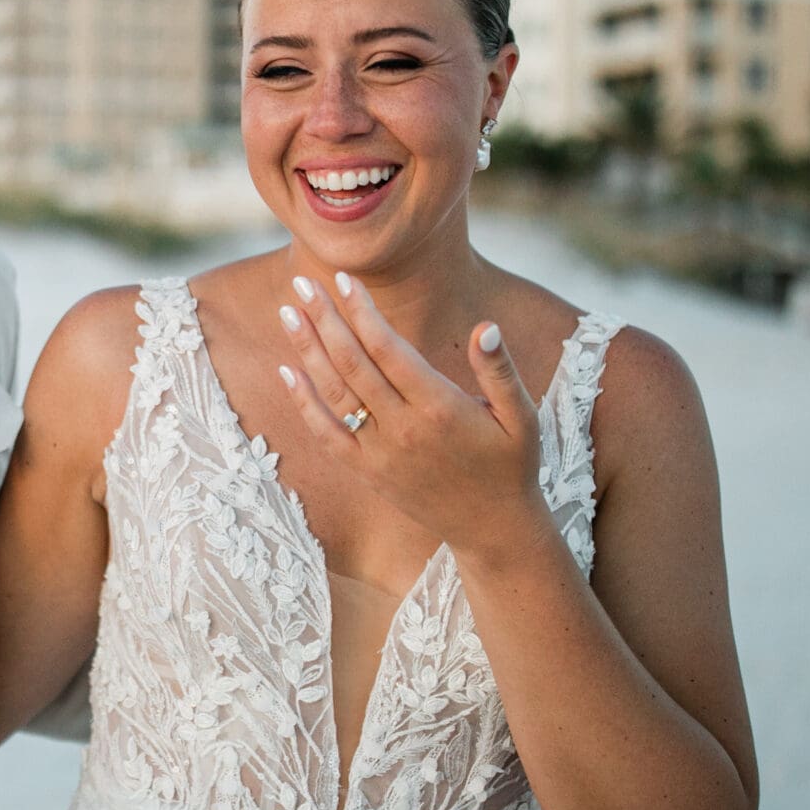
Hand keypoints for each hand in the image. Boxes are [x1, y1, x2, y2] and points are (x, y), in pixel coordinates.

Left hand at [273, 273, 555, 566]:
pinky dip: (304, 403)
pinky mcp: (368, 472)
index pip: (389, 348)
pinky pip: (326, 435)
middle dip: (325, 319)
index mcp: (440, 406)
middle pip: (353, 364)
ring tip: (288, 313)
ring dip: (308, 351)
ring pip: (335, 394)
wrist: (493, 530)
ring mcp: (381, 453)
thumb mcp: (522, 417)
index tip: (344, 279)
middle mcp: (404, 428)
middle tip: (301, 282)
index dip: (363, 312)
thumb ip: (500, 370)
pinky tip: (287, 371)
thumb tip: (486, 327)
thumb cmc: (511, 466)